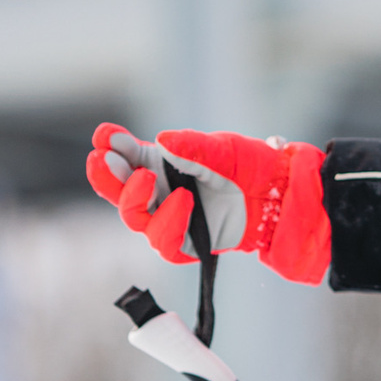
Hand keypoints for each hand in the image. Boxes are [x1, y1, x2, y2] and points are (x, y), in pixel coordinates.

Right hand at [87, 123, 331, 284]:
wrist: (277, 196)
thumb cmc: (247, 166)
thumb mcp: (221, 149)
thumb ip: (191, 147)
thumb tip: (162, 142)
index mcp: (159, 164)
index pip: (125, 156)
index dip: (110, 146)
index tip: (103, 135)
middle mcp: (158, 192)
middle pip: (118, 191)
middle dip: (106, 176)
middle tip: (103, 159)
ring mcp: (168, 219)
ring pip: (134, 217)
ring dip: (133, 197)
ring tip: (146, 177)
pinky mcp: (183, 245)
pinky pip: (163, 241)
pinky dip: (168, 221)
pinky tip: (181, 201)